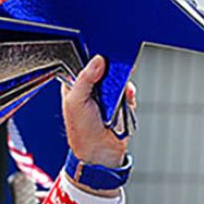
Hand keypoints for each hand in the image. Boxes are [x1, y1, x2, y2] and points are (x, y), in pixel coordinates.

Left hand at [62, 56, 136, 192]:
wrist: (100, 152)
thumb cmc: (81, 130)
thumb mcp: (76, 101)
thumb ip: (85, 79)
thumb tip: (98, 60)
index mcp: (74, 85)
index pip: (83, 64)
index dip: (93, 58)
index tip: (102, 51)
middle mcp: (90, 89)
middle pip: (104, 69)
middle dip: (111, 69)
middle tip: (116, 66)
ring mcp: (106, 96)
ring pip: (119, 79)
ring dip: (121, 84)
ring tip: (116, 92)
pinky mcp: (121, 103)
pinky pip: (129, 92)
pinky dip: (129, 96)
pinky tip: (125, 100)